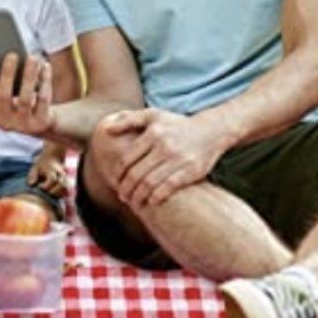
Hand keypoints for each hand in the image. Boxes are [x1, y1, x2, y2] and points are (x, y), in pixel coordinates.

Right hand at [0, 53, 53, 136]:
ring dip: (28, 76)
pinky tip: (46, 67)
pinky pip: (43, 100)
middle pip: (3, 96)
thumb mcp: (4, 92)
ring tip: (32, 57)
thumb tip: (1, 56)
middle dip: (7, 74)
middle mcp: (3, 121)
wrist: (39, 121)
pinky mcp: (40, 122)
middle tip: (12, 54)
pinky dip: (45, 81)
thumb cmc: (17, 98)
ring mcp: (22, 124)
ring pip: (25, 98)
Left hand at [27, 151, 67, 196]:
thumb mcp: (35, 167)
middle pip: (62, 185)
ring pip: (66, 189)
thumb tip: (31, 184)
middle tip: (45, 191)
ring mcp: (66, 179)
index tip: (39, 186)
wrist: (53, 158)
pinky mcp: (68, 183)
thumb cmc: (42, 165)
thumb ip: (33, 175)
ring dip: (57, 194)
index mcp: (52, 170)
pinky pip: (67, 192)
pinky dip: (61, 195)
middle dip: (53, 191)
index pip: (52, 179)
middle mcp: (61, 174)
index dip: (45, 186)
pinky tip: (53, 195)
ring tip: (49, 193)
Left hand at [102, 109, 226, 206]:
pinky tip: (151, 201)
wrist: (211, 130)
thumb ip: (129, 119)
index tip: (114, 182)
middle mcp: (164, 145)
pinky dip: (156, 197)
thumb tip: (106, 129)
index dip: (117, 174)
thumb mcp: (153, 115)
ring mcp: (178, 159)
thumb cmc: (177, 124)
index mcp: (152, 133)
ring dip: (138, 197)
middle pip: (136, 174)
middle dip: (125, 189)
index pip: (126, 159)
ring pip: (149, 184)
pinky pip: (168, 188)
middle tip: (122, 196)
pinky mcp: (190, 171)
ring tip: (134, 202)